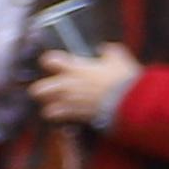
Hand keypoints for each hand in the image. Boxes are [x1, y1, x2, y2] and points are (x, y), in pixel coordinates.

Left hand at [27, 44, 141, 131]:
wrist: (130, 101)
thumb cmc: (123, 78)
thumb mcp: (119, 58)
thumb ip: (109, 51)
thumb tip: (104, 49)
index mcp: (75, 68)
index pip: (49, 60)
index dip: (49, 61)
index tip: (55, 64)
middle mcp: (67, 85)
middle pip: (38, 89)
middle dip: (43, 90)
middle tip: (51, 89)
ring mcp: (70, 102)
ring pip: (45, 107)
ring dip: (50, 106)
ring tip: (56, 105)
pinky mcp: (76, 116)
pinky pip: (58, 118)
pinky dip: (60, 118)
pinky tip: (65, 117)